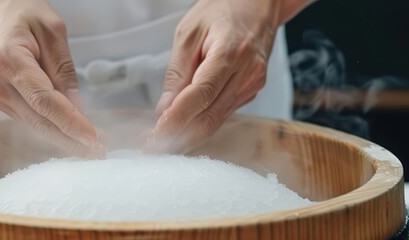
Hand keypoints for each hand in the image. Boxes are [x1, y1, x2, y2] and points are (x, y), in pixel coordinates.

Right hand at [0, 0, 103, 156]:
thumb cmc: (19, 12)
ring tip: (93, 146)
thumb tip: (78, 108)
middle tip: (100, 151)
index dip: (70, 123)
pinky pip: (29, 120)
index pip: (44, 101)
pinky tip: (72, 135)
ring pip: (35, 126)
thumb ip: (64, 70)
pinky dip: (52, 129)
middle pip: (39, 121)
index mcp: (8, 60)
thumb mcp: (52, 30)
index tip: (93, 137)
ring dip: (64, 138)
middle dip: (72, 139)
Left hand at [146, 0, 309, 152]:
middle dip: (178, 136)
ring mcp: (252, 84)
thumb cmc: (222, 11)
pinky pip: (222, 114)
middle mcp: (247, 73)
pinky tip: (181, 127)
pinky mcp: (251, 91)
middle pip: (210, 117)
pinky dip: (200, 123)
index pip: (201, 95)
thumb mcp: (188, 33)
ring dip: (187, 135)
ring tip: (158, 141)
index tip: (156, 133)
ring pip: (216, 121)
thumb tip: (165, 109)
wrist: (258, 5)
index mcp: (231, 52)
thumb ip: (177, 72)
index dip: (178, 118)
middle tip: (151, 147)